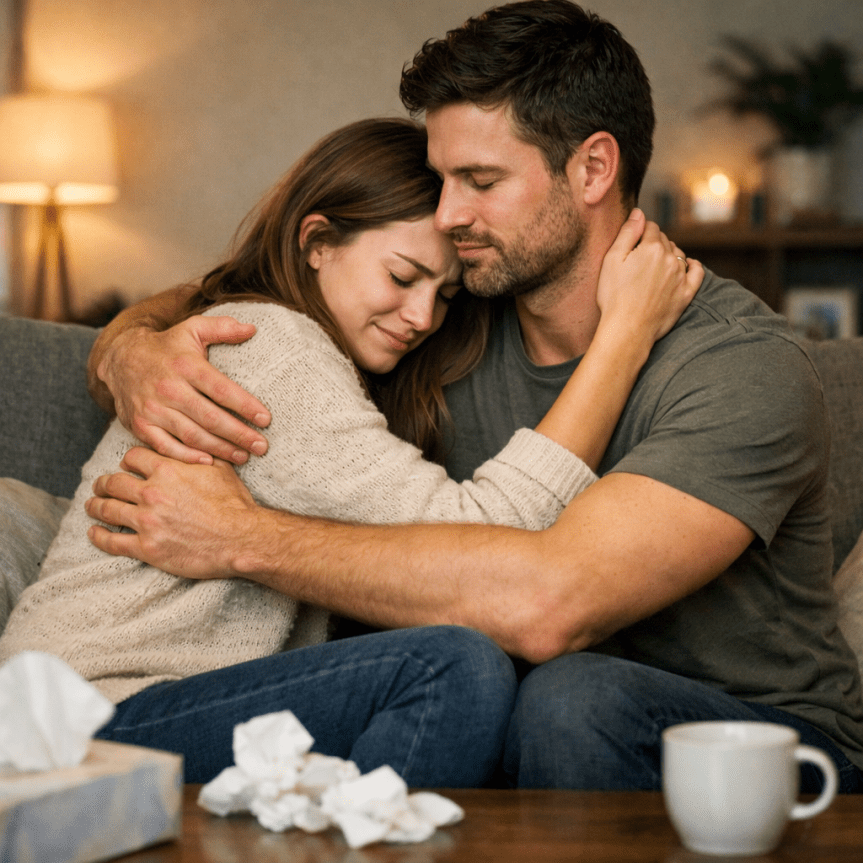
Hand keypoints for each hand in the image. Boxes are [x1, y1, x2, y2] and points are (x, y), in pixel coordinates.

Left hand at [85, 447, 258, 578]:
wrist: (241, 538)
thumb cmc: (235, 504)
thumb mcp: (221, 469)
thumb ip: (202, 454)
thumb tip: (199, 441)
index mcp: (168, 470)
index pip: (132, 458)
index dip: (128, 461)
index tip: (127, 466)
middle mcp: (151, 493)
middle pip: (113, 483)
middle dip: (104, 483)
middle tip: (101, 486)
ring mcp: (146, 521)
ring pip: (107, 509)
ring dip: (96, 506)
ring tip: (92, 506)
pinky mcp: (147, 548)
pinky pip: (112, 541)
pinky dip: (99, 536)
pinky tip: (94, 532)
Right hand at [97, 316, 271, 464]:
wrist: (119, 358)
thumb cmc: (166, 346)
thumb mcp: (192, 329)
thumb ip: (222, 328)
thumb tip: (252, 328)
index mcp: (185, 365)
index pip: (220, 389)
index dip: (244, 405)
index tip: (266, 419)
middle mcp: (168, 388)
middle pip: (210, 418)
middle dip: (239, 435)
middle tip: (261, 446)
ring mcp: (152, 409)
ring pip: (192, 435)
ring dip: (220, 449)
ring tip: (243, 456)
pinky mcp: (140, 425)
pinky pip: (166, 446)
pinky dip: (188, 457)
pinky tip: (210, 461)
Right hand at [595, 208, 703, 345]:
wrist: (627, 329)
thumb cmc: (614, 296)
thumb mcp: (612, 260)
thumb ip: (627, 233)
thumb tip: (639, 213)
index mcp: (651, 248)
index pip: (650, 227)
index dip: (640, 232)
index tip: (632, 242)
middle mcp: (670, 258)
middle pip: (664, 240)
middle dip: (653, 243)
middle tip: (638, 257)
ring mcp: (680, 276)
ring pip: (678, 254)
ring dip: (669, 254)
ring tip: (654, 266)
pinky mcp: (686, 294)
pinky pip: (696, 272)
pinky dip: (692, 265)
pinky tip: (687, 265)